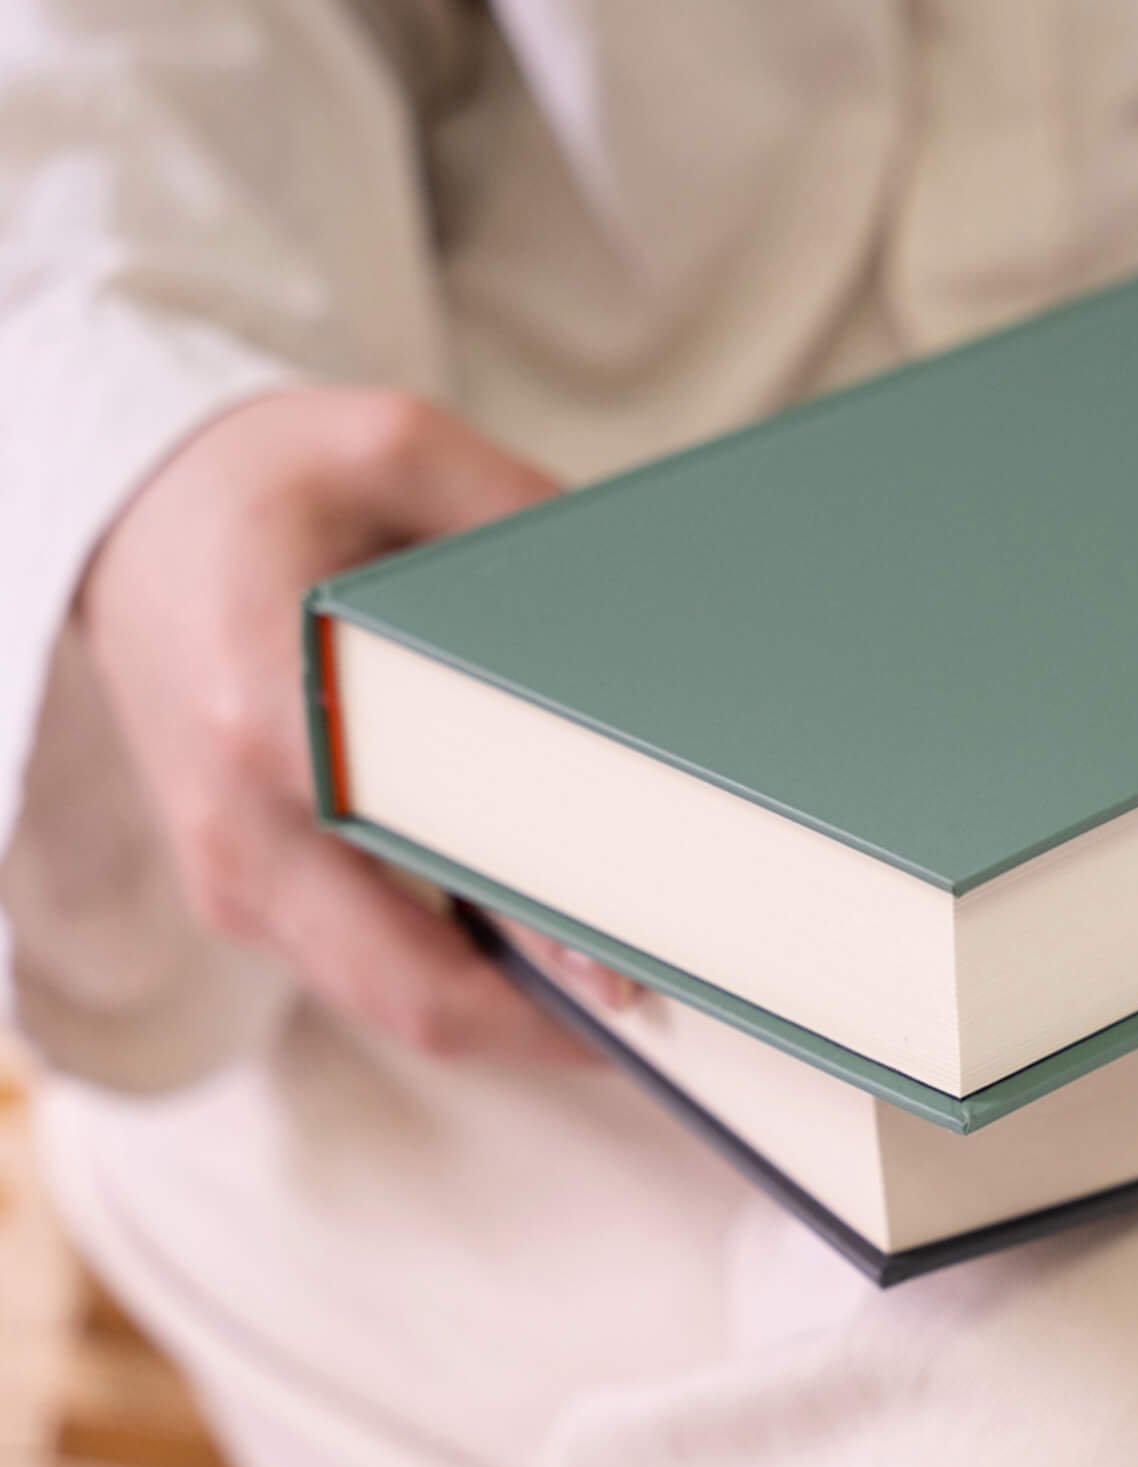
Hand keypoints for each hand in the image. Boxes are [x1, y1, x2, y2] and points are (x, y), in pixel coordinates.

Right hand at [79, 386, 620, 1061]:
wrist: (126, 524)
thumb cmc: (265, 485)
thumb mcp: (393, 444)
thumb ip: (521, 516)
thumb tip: (650, 611)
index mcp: (269, 712)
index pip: (433, 869)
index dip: (553, 940)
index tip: (660, 954)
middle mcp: (241, 824)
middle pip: (418, 995)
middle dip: (559, 1022)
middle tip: (682, 1003)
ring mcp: (236, 877)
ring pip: (398, 1005)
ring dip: (522, 1015)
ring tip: (645, 986)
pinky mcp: (250, 893)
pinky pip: (372, 972)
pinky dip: (471, 981)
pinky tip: (561, 952)